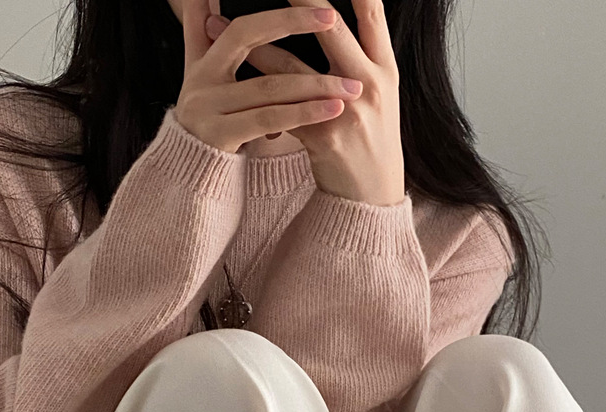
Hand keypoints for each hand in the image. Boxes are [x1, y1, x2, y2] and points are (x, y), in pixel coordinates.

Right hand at [175, 0, 361, 153]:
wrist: (193, 180)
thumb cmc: (213, 132)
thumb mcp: (208, 86)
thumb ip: (207, 40)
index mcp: (202, 62)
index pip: (238, 24)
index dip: (272, 12)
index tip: (314, 5)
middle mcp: (199, 80)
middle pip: (246, 38)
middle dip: (291, 24)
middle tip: (332, 20)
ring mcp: (206, 108)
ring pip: (268, 87)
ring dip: (313, 83)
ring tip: (350, 86)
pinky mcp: (217, 136)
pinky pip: (268, 119)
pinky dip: (303, 113)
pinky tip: (332, 110)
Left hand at [208, 0, 405, 206]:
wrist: (372, 200)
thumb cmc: (373, 146)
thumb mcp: (381, 100)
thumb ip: (362, 62)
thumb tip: (335, 24)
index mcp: (386, 71)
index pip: (372, 13)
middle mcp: (371, 86)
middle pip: (334, 28)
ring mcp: (347, 112)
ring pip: (294, 69)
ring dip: (254, 45)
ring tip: (219, 23)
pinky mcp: (323, 139)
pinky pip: (283, 111)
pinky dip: (259, 97)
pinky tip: (233, 84)